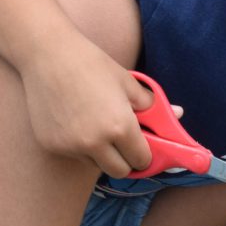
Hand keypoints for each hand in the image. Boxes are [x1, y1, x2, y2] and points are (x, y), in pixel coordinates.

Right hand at [20, 43, 154, 176]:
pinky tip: (76, 123)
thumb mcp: (128, 83)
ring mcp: (70, 146)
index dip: (145, 155)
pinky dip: (80, 147)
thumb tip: (178, 114)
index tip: (143, 148)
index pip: (142, 160)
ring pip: (96, 164)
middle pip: (120, 171)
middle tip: (124, 145)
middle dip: (126, 161)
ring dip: (102, 155)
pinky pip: (74, 155)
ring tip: (98, 127)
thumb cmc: (91, 64)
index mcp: (120, 127)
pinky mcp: (51, 145)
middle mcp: (95, 142)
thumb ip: (152, 106)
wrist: (47, 54)